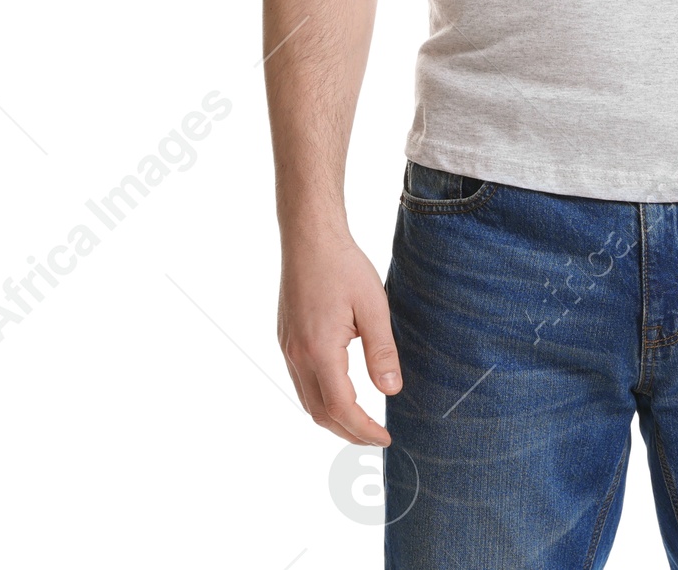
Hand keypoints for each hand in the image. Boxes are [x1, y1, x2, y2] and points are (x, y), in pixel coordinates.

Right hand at [277, 229, 402, 443]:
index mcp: (320, 350)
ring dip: (332, 418)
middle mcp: (297, 355)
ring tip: (361, 421)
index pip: (341, 408)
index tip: (385, 439)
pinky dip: (320, 397)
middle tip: (376, 437)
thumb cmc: (344, 266)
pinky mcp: (285, 339)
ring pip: (306, 400)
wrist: (309, 238)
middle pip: (319, 413)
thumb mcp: (373, 306)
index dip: (363, 430)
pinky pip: (300, 382)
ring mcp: (287, 348)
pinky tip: (339, 391)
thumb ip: (381, 351)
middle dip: (348, 432)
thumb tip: (391, 391)